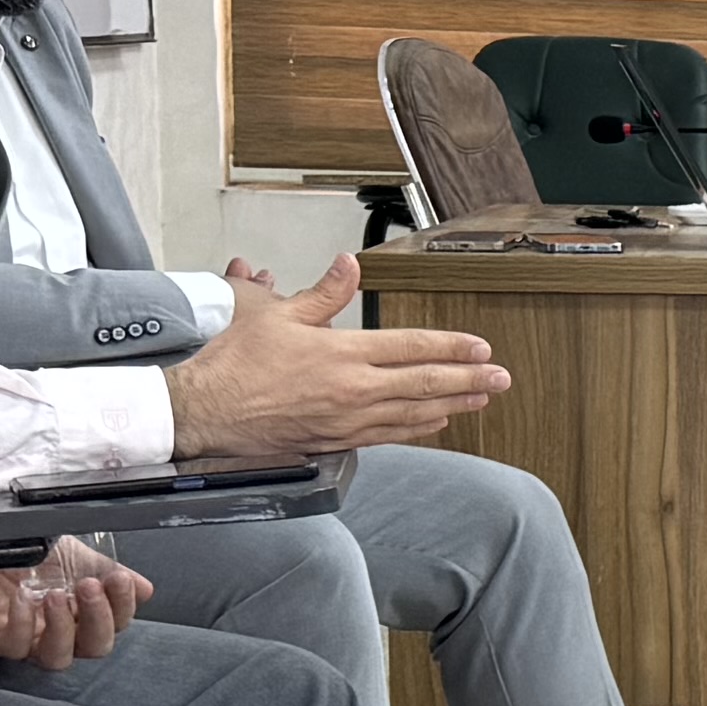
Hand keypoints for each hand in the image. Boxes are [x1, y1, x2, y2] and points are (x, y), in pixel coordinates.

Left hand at [0, 533, 150, 673]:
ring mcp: (24, 634)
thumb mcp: (67, 550)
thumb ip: (103, 569)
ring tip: (56, 596)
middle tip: (90, 588)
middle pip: (93, 647)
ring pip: (57, 658)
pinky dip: (24, 624)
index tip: (120, 580)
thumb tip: (146, 589)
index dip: (122, 606)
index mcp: (78, 608)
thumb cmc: (14, 543)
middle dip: (99, 620)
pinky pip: (15, 646)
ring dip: (64, 630)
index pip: (114, 622)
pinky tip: (23, 598)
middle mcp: (55, 626)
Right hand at [165, 256, 507, 465]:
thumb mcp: (278, 315)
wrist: (205, 413)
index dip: (452, 348)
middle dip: (469, 380)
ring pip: (414, 414)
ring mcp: (347, 420)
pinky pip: (389, 435)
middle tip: (501, 378)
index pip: (413, 348)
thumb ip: (323, 292)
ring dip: (452, 405)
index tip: (481, 348)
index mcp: (343, 354)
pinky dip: (418, 428)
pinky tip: (434, 422)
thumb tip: (350, 264)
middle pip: (425, 384)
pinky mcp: (337, 441)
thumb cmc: (234, 366)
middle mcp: (353, 391)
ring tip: (479, 399)